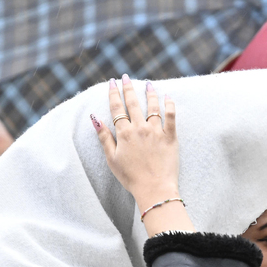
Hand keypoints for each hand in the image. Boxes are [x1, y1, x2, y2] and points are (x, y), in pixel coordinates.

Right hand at [91, 76, 192, 236]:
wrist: (154, 189)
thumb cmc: (131, 178)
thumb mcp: (112, 159)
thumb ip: (104, 137)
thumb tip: (95, 119)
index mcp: (124, 134)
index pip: (117, 109)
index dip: (114, 94)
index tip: (112, 82)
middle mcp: (139, 129)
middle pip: (133, 104)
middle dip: (128, 88)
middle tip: (126, 77)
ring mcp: (156, 132)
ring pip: (152, 107)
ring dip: (149, 93)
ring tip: (148, 84)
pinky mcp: (170, 138)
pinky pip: (171, 117)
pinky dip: (170, 106)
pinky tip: (168, 97)